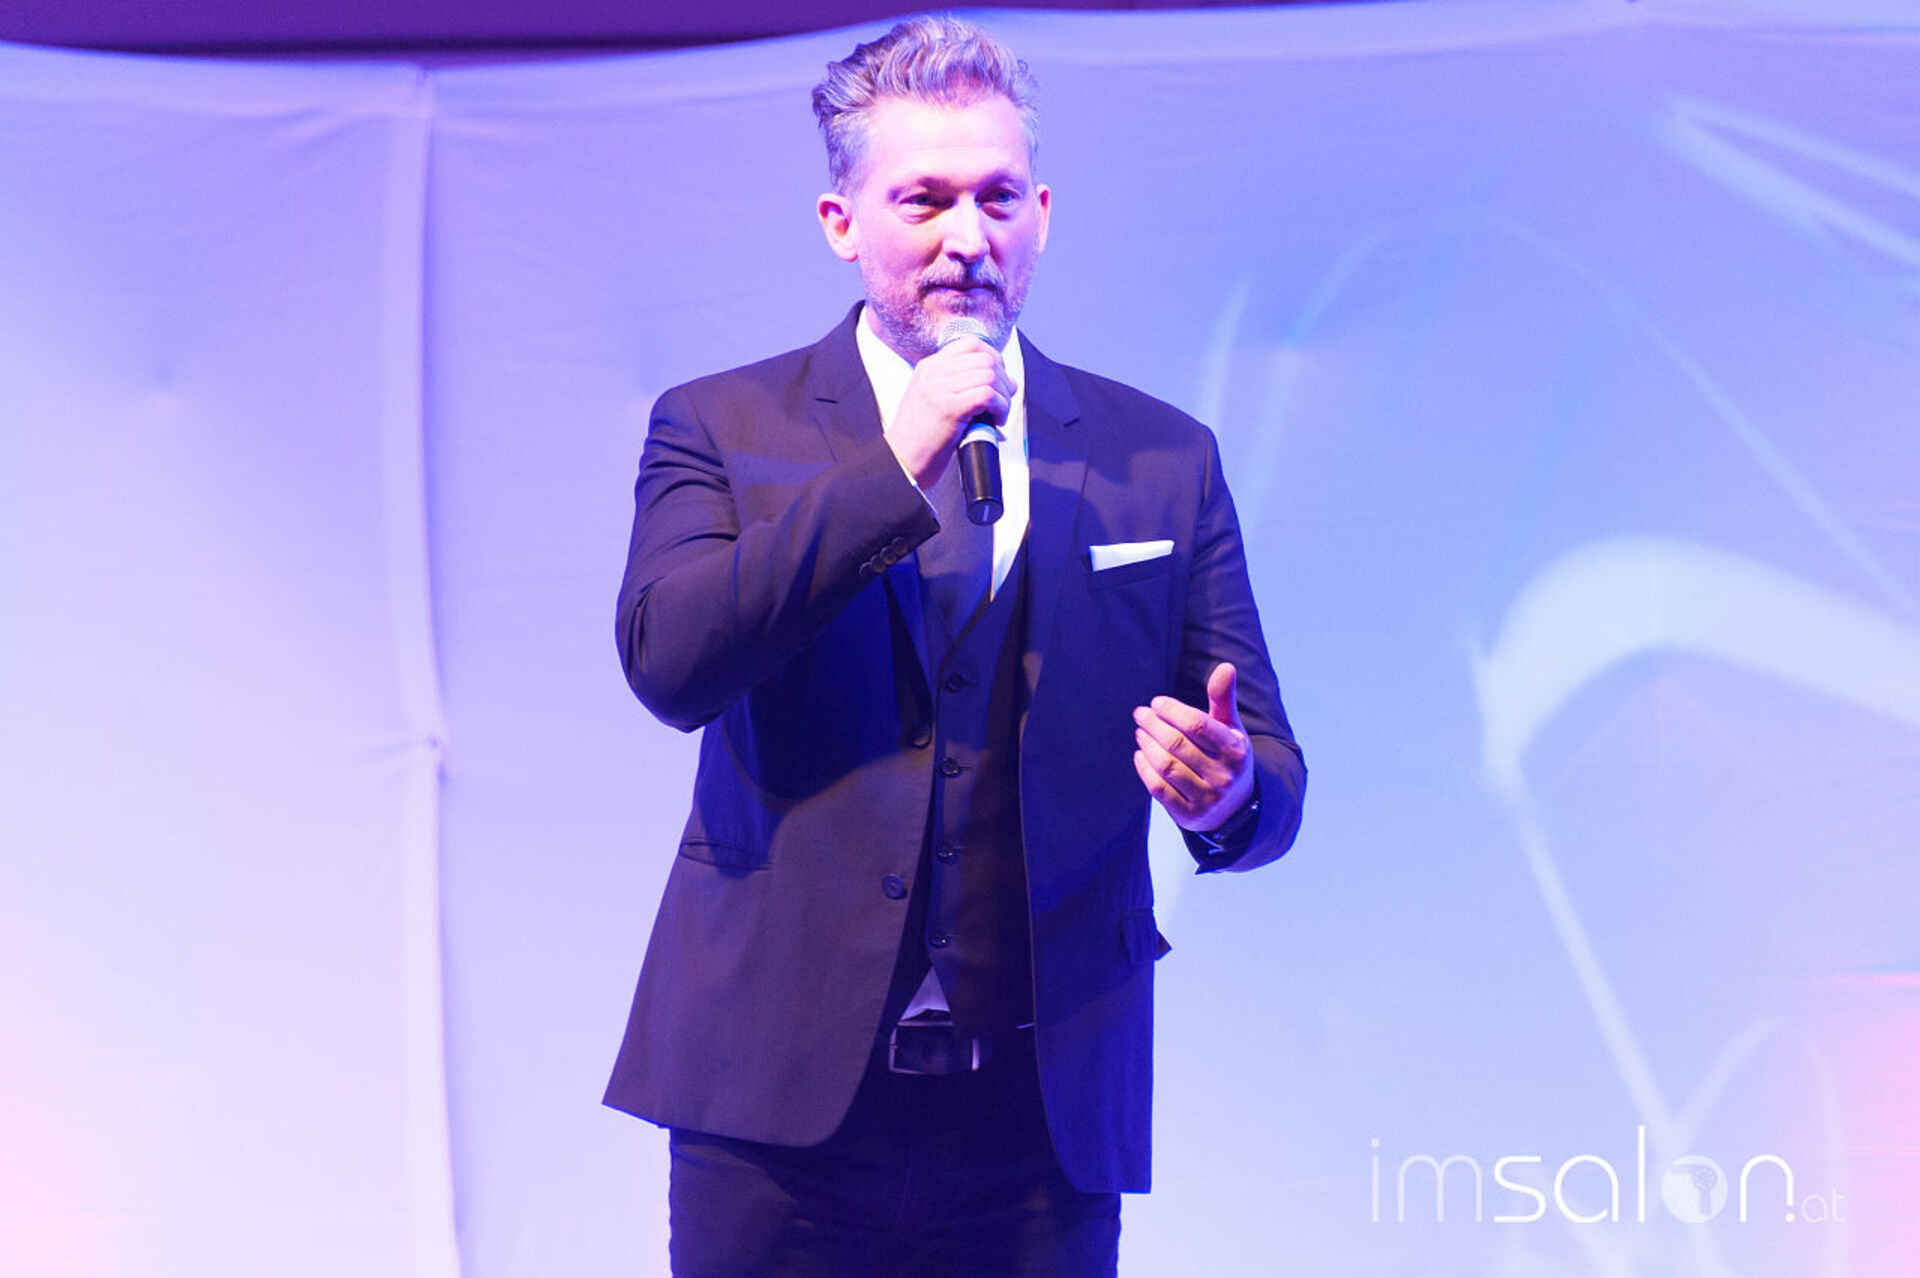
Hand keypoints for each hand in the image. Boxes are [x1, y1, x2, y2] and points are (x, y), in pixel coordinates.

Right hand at [886, 334, 1012, 490]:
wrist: (900, 461)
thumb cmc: (920, 437)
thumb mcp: (935, 400)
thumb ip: (963, 386)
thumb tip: (1008, 382)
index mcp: (928, 367)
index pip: (971, 344)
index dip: (993, 357)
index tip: (998, 379)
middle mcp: (933, 374)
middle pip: (985, 359)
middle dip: (1003, 380)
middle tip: (1002, 401)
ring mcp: (940, 389)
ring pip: (990, 376)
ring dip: (1003, 397)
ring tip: (997, 414)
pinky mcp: (949, 408)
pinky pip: (987, 395)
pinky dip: (1000, 408)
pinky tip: (995, 421)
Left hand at [1132, 662, 1254, 830]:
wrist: (1235, 806)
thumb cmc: (1226, 755)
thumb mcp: (1231, 728)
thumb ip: (1223, 699)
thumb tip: (1225, 666)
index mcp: (1235, 751)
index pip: (1197, 725)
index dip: (1171, 710)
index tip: (1156, 703)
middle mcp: (1224, 777)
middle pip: (1177, 744)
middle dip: (1153, 725)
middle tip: (1140, 714)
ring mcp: (1207, 799)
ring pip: (1166, 766)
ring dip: (1147, 745)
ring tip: (1140, 731)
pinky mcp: (1190, 815)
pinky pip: (1159, 789)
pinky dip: (1144, 769)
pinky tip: (1140, 753)